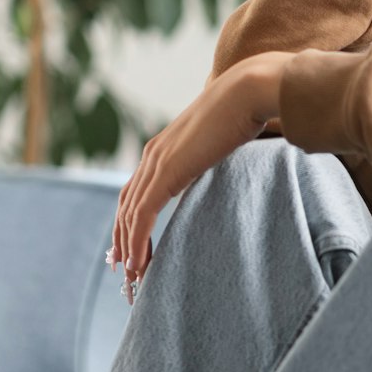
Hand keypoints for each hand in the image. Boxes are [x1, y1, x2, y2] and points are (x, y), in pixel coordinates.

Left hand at [107, 50, 294, 300]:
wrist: (248, 91)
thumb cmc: (246, 112)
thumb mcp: (222, 142)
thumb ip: (213, 158)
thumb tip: (226, 169)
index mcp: (163, 149)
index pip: (136, 192)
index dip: (131, 222)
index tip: (133, 250)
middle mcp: (152, 155)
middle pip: (125, 206)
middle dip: (123, 241)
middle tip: (124, 273)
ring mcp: (156, 162)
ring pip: (129, 214)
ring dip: (128, 249)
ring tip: (131, 279)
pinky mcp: (166, 172)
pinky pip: (142, 214)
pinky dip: (137, 241)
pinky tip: (139, 264)